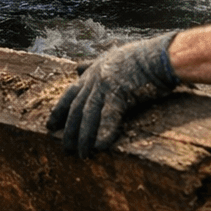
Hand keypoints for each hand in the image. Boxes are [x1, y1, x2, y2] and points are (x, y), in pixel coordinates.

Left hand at [47, 32, 179, 157]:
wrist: (161, 56)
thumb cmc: (140, 58)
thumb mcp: (111, 57)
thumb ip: (92, 65)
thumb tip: (76, 67)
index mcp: (92, 72)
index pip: (70, 94)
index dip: (58, 111)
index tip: (49, 126)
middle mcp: (94, 79)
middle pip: (76, 108)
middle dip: (69, 130)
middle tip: (65, 149)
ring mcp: (106, 85)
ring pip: (88, 114)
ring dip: (84, 136)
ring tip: (82, 154)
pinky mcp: (121, 92)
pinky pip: (109, 115)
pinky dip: (103, 131)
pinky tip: (99, 147)